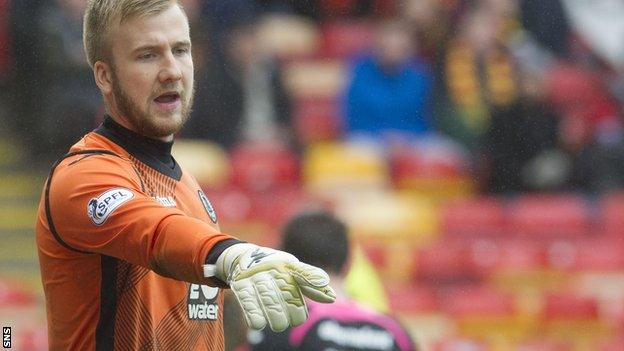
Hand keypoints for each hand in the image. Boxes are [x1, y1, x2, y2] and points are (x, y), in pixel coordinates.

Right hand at [204, 243, 335, 331]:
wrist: (241, 257)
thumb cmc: (274, 268)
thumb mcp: (292, 271)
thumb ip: (310, 284)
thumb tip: (333, 298)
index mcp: (288, 265)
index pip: (303, 274)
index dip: (314, 281)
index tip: (330, 296)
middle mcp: (273, 268)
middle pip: (287, 292)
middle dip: (293, 310)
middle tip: (293, 320)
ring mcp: (256, 275)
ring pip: (269, 299)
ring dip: (275, 316)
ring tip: (279, 325)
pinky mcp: (240, 284)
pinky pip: (248, 301)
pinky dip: (255, 315)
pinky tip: (259, 324)